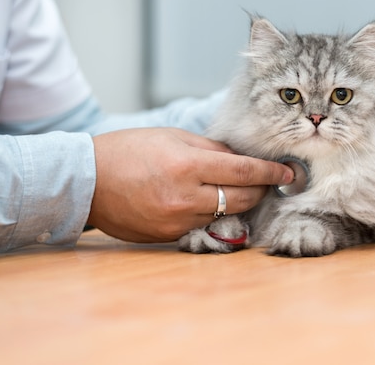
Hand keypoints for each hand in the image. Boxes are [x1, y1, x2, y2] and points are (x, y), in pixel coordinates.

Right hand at [86, 128, 293, 242]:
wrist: (86, 181)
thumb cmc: (127, 151)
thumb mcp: (171, 137)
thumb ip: (210, 149)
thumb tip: (240, 159)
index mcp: (186, 165)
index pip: (243, 172)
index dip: (270, 172)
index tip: (288, 172)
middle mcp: (184, 197)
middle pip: (241, 198)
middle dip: (261, 190)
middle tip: (269, 181)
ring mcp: (176, 221)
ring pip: (225, 214)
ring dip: (238, 203)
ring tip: (240, 190)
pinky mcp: (168, 236)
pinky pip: (202, 225)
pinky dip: (211, 214)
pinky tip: (207, 202)